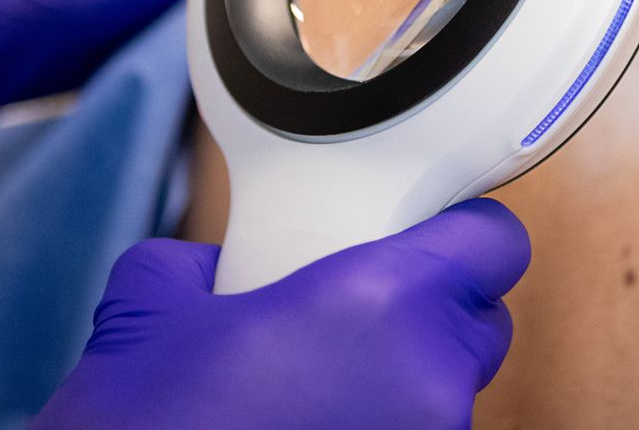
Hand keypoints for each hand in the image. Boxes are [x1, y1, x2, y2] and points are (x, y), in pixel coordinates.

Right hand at [33, 199, 531, 429]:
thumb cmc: (143, 429)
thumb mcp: (150, 315)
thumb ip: (202, 265)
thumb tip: (213, 269)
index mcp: (385, 303)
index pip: (495, 243)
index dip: (463, 230)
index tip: (429, 229)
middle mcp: (428, 381)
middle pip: (481, 322)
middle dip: (431, 312)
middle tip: (359, 312)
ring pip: (450, 391)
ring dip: (404, 380)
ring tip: (318, 387)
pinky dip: (381, 426)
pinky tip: (312, 429)